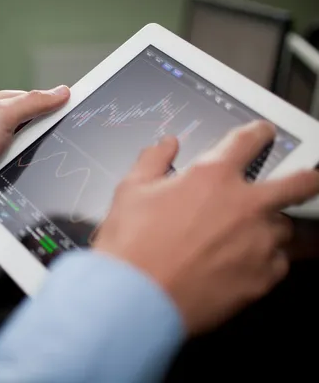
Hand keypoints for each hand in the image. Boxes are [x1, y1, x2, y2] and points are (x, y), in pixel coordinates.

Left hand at [0, 86, 70, 213]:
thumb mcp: (3, 116)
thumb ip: (34, 103)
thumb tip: (63, 91)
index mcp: (9, 109)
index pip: (47, 106)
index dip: (65, 111)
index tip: (87, 118)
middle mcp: (6, 130)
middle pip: (43, 136)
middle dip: (53, 146)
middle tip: (68, 154)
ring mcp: (0, 154)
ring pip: (33, 161)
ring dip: (36, 169)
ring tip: (43, 176)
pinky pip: (18, 179)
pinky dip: (22, 183)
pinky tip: (28, 189)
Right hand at [93, 121, 318, 335]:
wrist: (135, 298)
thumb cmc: (130, 244)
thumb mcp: (130, 190)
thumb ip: (153, 160)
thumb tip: (166, 144)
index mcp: (213, 177)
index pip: (249, 141)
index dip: (258, 133)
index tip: (261, 134)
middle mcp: (245, 206)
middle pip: (299, 184)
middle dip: (306, 178)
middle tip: (307, 178)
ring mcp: (258, 244)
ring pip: (284, 228)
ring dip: (270, 227)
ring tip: (249, 236)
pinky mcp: (261, 279)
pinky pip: (277, 264)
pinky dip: (265, 261)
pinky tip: (243, 265)